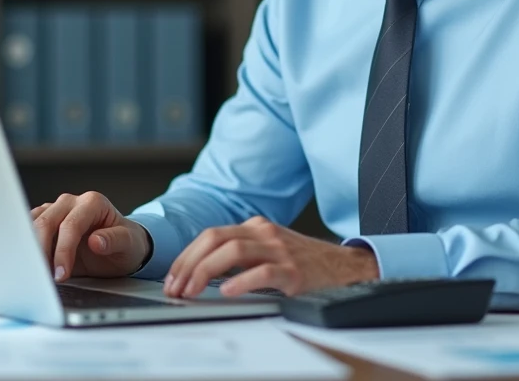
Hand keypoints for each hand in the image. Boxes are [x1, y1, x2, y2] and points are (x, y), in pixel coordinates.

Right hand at [30, 192, 151, 281]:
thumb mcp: (128, 243)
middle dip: (42, 252)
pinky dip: (26, 247)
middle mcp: (71, 203)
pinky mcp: (46, 223)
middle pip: (46, 223)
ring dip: (30, 249)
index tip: (61, 274)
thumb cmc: (126, 243)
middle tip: (43, 277)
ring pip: (32, 224)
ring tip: (34, 273)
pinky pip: (28, 230)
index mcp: (92, 203)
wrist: (121, 246)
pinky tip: (29, 264)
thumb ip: (114, 240)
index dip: (63, 251)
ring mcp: (56, 211)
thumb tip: (96, 241)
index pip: (70, 226)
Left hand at [164, 216, 378, 297]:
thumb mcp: (269, 249)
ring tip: (192, 292)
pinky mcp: (294, 271)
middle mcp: (264, 233)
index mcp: (255, 226)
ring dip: (205, 272)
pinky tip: (229, 292)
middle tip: (175, 288)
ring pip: (233, 252)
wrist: (346, 268)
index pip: (210, 235)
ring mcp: (280, 250)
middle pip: (215, 239)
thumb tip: (199, 273)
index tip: (173, 278)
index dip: (186, 257)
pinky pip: (263, 272)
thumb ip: (240, 254)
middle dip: (188, 264)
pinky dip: (242, 281)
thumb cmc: (304, 263)